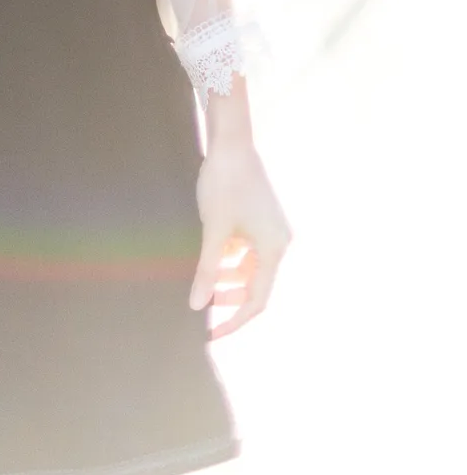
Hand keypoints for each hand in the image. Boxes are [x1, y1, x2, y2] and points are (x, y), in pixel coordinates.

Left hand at [190, 139, 291, 340]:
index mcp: (274, 248)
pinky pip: (247, 250)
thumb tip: (197, 305)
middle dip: (231, 300)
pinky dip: (231, 259)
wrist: (230, 141)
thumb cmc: (224, 183)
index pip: (258, 300)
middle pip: (257, 284)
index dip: (235, 319)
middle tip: (205, 310)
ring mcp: (270, 229)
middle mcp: (278, 241)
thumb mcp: (213, 230)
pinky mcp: (259, 217)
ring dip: (230, 279)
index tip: (213, 333)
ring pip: (251, 267)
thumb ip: (207, 270)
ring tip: (205, 285)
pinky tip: (211, 259)